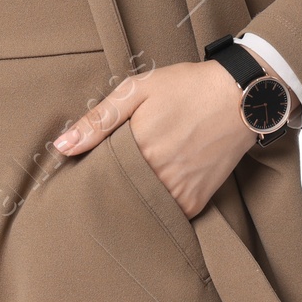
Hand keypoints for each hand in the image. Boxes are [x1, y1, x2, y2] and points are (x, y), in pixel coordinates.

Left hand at [52, 60, 256, 218]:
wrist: (240, 97)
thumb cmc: (186, 87)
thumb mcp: (138, 90)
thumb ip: (98, 120)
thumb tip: (61, 147)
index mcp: (138, 149)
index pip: (98, 176)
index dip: (89, 173)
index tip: (85, 169)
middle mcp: (158, 177)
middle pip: (118, 195)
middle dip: (110, 188)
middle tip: (110, 173)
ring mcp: (179, 193)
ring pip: (142, 208)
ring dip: (133, 198)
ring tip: (133, 178)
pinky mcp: (196, 203)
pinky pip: (168, 214)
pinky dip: (158, 205)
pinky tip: (155, 185)